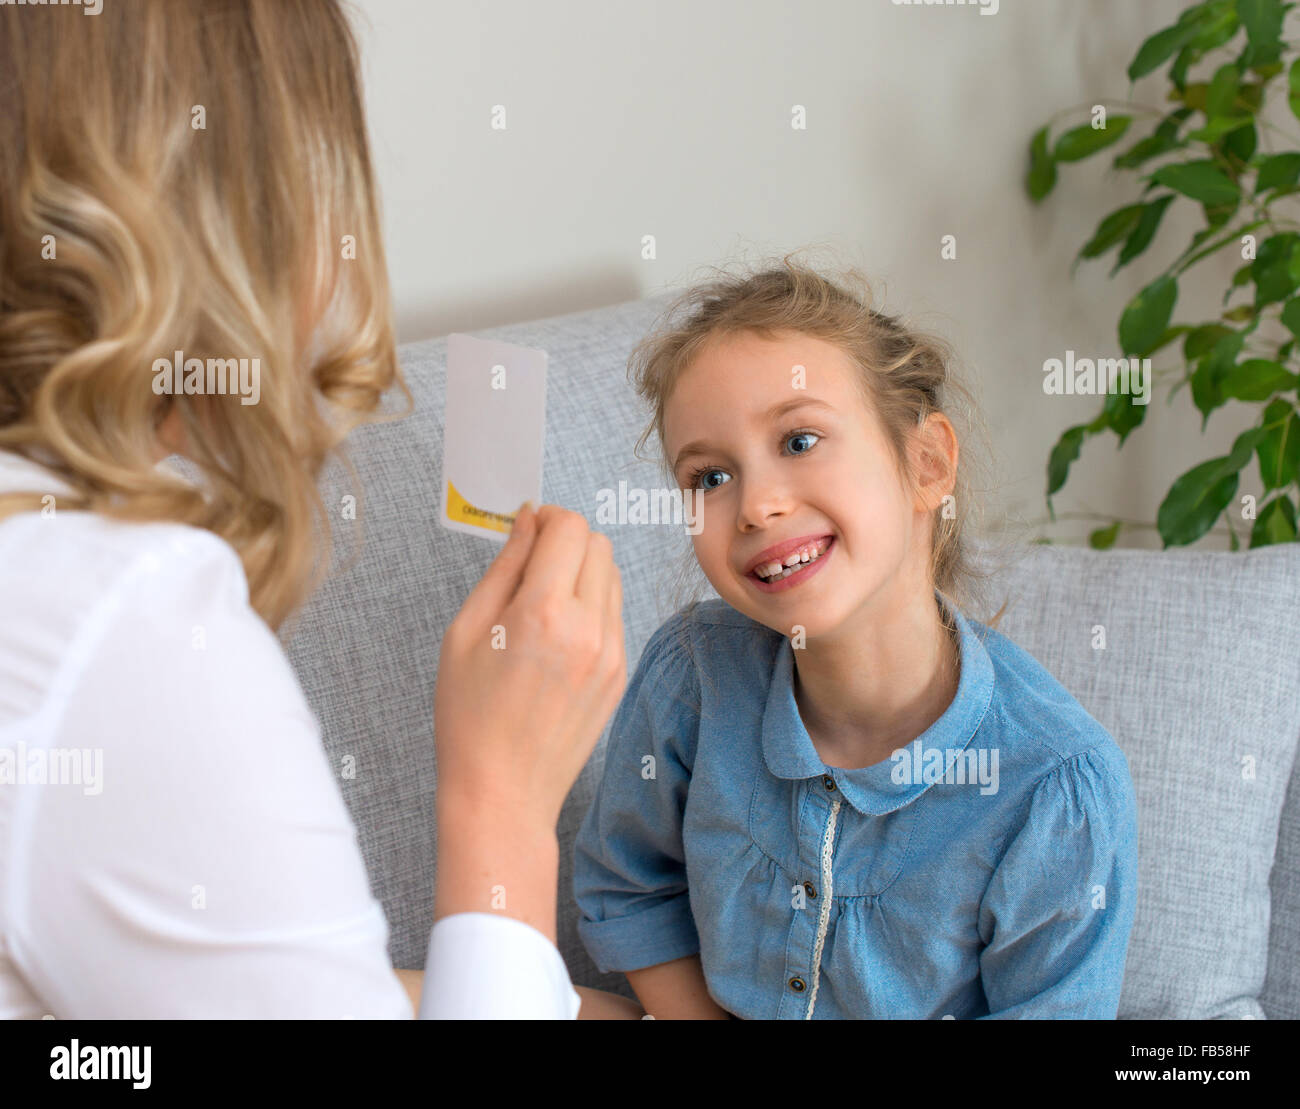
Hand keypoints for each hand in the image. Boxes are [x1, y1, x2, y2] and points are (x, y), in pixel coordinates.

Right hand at [434, 503, 625, 829]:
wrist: (503, 792)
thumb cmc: (470, 717)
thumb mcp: (465, 632)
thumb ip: (503, 567)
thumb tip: (526, 521)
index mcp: (543, 612)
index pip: (570, 528)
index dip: (548, 518)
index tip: (528, 528)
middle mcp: (588, 627)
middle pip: (598, 544)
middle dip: (566, 540)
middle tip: (532, 562)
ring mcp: (611, 652)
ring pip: (612, 576)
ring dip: (582, 571)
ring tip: (543, 601)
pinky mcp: (619, 673)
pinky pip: (615, 613)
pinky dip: (592, 605)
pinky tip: (557, 633)